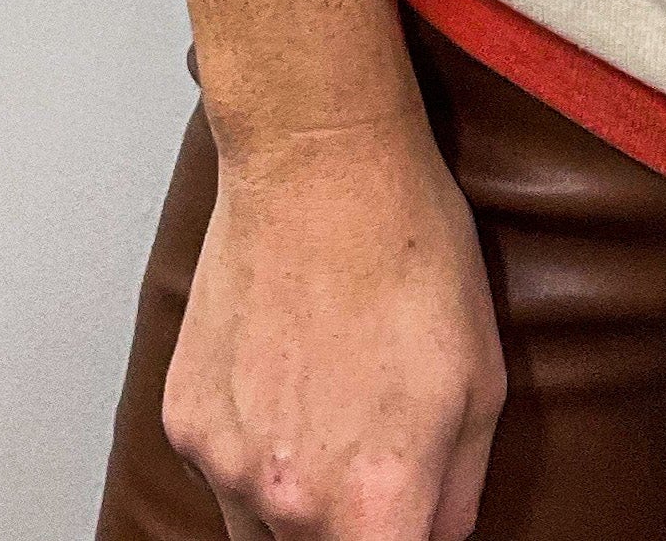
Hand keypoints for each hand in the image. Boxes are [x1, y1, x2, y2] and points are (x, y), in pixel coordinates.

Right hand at [163, 101, 507, 539]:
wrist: (317, 162)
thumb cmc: (408, 253)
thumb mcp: (480, 380)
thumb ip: (458, 494)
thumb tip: (436, 539)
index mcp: (373, 503)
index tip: (404, 519)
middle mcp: (288, 502)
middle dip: (354, 526)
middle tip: (372, 453)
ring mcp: (225, 464)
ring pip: (259, 535)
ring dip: (295, 504)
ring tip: (325, 414)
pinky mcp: (184, 421)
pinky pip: (221, 474)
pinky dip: (251, 451)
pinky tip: (282, 377)